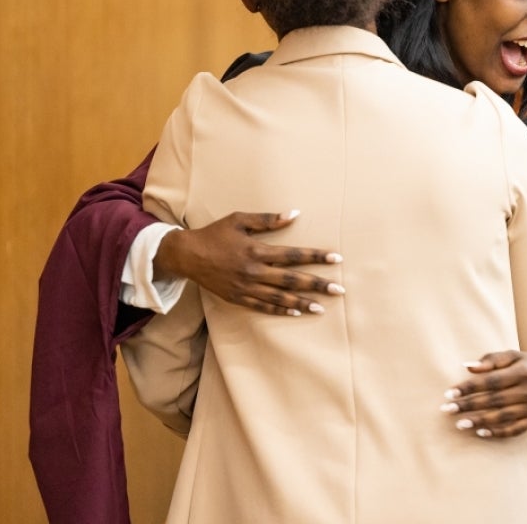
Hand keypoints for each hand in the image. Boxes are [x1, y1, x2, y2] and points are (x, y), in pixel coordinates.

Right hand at [154, 211, 344, 315]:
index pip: (293, 255)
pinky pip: (262, 307)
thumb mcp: (239, 219)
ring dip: (302, 303)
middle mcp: (253, 271)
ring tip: (322, 307)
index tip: (337, 259)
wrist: (186, 255)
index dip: (316, 257)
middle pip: (292, 280)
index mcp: (256, 250)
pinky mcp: (237, 298)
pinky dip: (280, 311)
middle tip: (339, 290)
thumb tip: (294, 214)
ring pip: (280, 298)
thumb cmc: (214, 233)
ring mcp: (245, 287)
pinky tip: (296, 313)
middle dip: (317, 285)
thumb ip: (268, 220)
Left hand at [441, 351, 526, 437]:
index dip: (469, 387)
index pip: (490, 381)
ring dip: (478, 421)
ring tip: (459, 424)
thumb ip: (492, 360)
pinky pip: (513, 430)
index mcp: (522, 372)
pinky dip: (496, 433)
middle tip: (447, 409)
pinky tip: (480, 433)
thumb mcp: (516, 355)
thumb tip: (467, 367)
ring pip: (501, 417)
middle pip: (493, 400)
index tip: (449, 392)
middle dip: (468, 405)